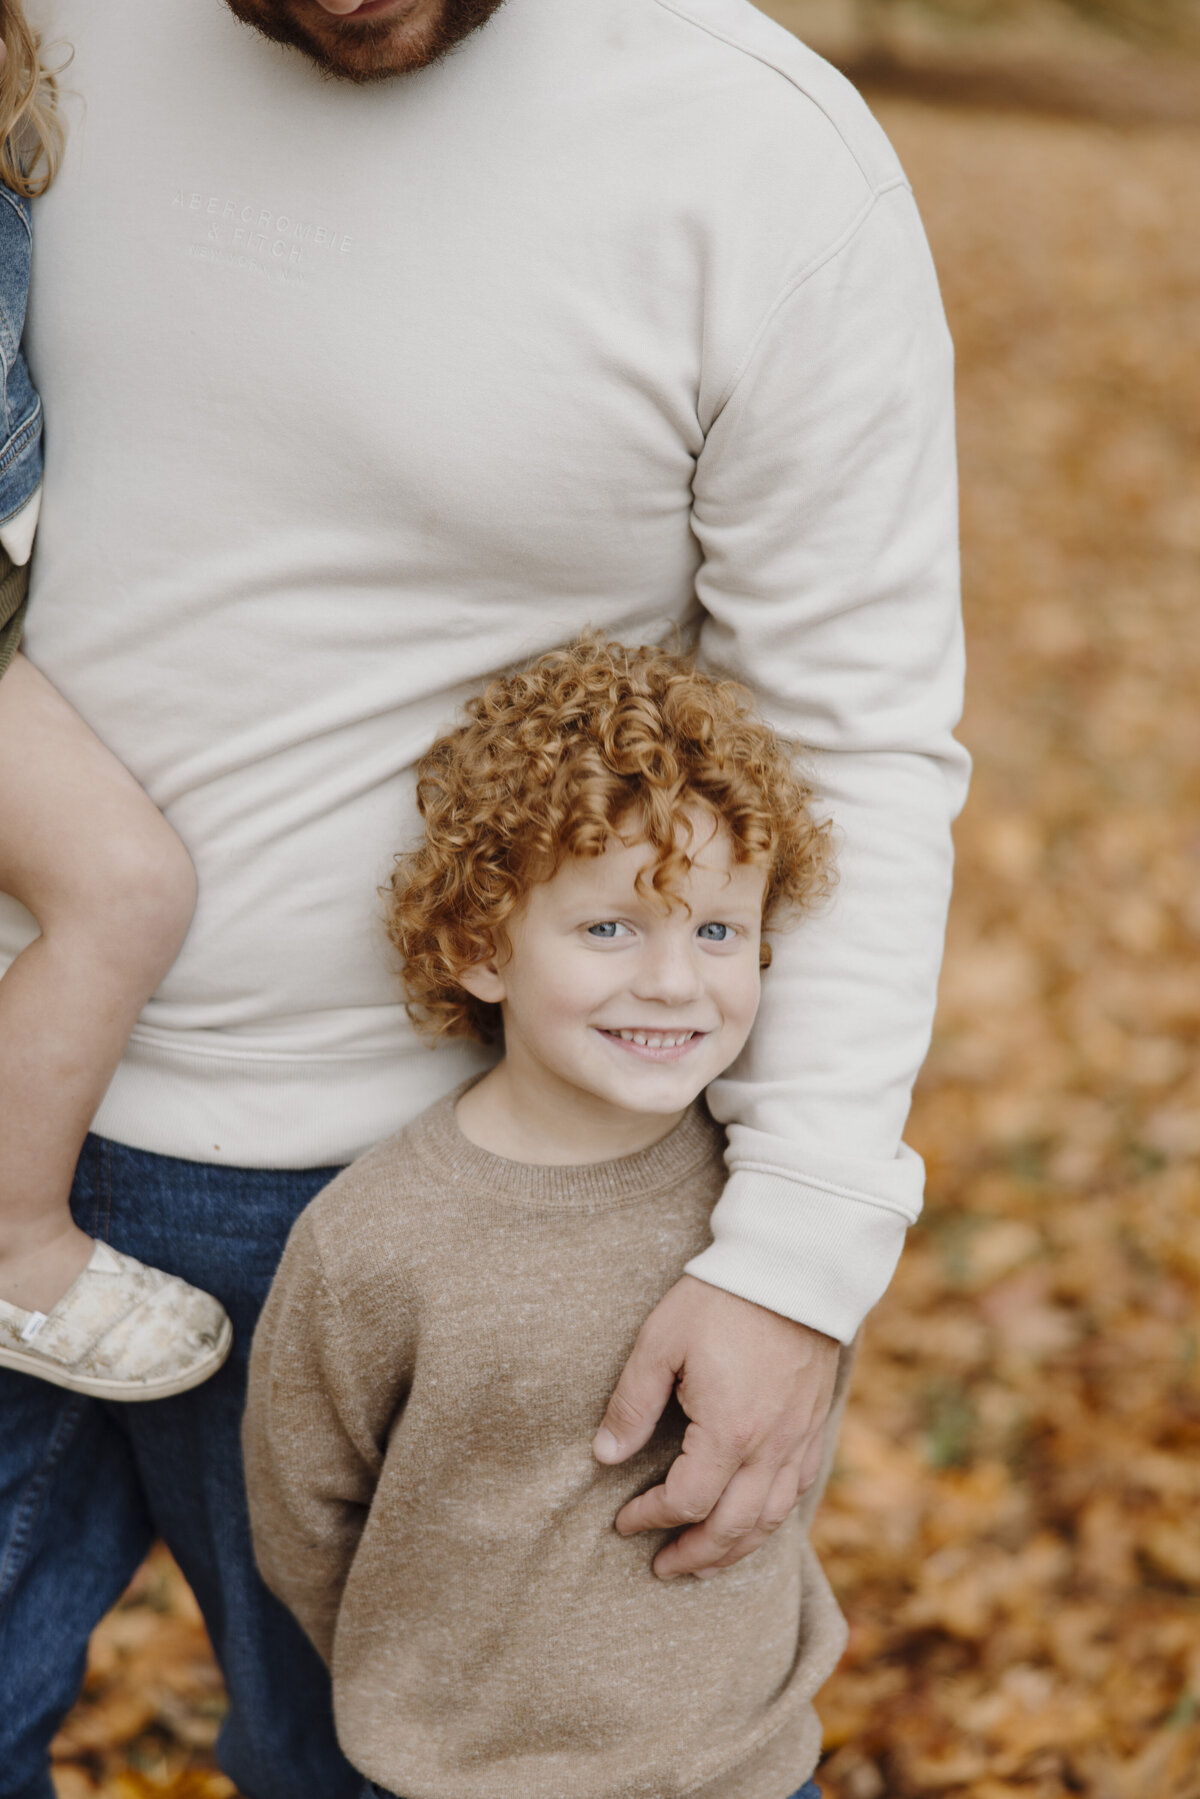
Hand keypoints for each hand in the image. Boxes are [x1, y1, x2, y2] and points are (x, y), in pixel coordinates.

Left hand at [592, 1275, 839, 1578]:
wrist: (793, 1267)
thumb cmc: (720, 1300)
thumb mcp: (660, 1343)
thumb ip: (632, 1403)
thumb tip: (605, 1454)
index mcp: (729, 1431)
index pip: (687, 1501)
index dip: (651, 1518)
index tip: (623, 1521)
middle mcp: (770, 1447)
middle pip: (732, 1527)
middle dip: (695, 1555)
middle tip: (662, 1567)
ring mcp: (798, 1438)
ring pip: (771, 1519)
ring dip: (735, 1548)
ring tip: (706, 1563)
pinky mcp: (814, 1423)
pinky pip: (797, 1489)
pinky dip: (772, 1518)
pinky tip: (753, 1520)